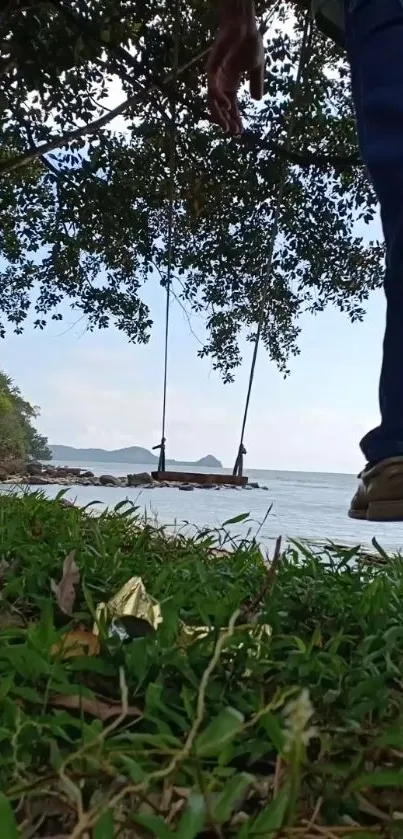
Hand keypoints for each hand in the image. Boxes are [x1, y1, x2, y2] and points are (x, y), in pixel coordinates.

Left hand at [207, 1, 264, 134]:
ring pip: (213, 101)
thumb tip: (257, 99)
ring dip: (219, 114)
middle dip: (227, 121)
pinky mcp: (212, 67)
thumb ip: (256, 83)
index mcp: (231, 84)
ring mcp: (215, 76)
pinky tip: (227, 105)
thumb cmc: (250, 43)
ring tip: (226, 126)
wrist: (245, 26)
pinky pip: (212, 86)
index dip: (235, 119)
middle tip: (233, 132)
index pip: (231, 107)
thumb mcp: (257, 67)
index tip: (240, 132)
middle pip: (221, 107)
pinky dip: (218, 97)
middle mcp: (221, 82)